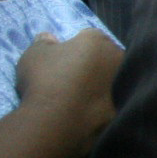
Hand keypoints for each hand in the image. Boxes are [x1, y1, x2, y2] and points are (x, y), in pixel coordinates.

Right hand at [13, 28, 122, 155]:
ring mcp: (122, 85)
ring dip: (99, 83)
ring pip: (111, 79)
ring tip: (77, 95)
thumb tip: (48, 37)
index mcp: (97, 41)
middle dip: (93, 62)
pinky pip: (110, 102)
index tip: (64, 58)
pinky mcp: (121, 109)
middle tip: (71, 76)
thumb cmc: (44, 79)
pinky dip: (100, 104)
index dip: (76, 45)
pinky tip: (85, 111)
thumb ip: (43, 42)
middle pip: (106, 56)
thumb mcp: (34, 54)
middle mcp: (117, 59)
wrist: (55, 121)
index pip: (89, 36)